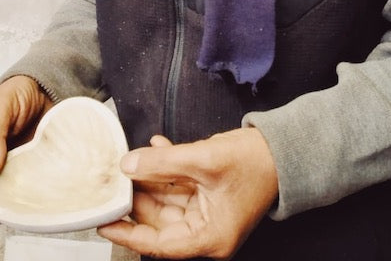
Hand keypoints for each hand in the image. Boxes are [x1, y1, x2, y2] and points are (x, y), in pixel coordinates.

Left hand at [98, 127, 278, 258]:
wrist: (285, 148)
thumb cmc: (257, 162)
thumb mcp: (204, 160)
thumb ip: (164, 163)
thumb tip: (129, 166)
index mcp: (210, 238)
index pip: (159, 244)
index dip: (128, 232)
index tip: (104, 222)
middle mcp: (207, 231)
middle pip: (161, 220)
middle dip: (138, 196)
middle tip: (114, 180)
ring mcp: (208, 212)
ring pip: (167, 200)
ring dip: (150, 177)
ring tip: (131, 159)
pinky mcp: (209, 194)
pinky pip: (180, 185)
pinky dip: (167, 167)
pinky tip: (155, 147)